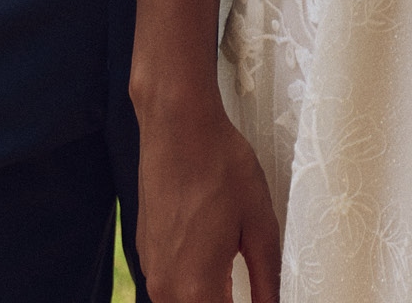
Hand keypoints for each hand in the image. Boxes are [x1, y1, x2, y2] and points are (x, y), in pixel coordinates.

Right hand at [136, 87, 280, 302]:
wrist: (178, 126)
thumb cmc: (220, 167)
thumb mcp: (259, 225)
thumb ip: (266, 280)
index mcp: (196, 288)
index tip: (262, 298)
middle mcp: (165, 288)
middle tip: (251, 287)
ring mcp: (151, 270)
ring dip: (211, 297)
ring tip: (234, 276)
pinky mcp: (145, 251)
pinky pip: (171, 284)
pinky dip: (193, 282)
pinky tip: (214, 256)